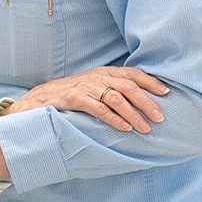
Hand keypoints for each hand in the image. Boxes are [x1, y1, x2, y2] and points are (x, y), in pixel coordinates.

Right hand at [4, 65, 168, 132]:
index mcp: (102, 73)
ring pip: (116, 97)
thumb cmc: (67, 97)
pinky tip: (124, 128)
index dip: (150, 81)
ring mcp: (84, 87)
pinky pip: (98, 108)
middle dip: (147, 101)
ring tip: (145, 128)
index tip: (166, 92)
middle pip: (128, 85)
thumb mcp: (91, 88)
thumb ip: (110, 90)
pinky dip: (114, 119)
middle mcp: (96, 77)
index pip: (132, 73)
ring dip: (134, 113)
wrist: (34, 101)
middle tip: (161, 117)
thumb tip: (137, 102)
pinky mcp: (73, 99)